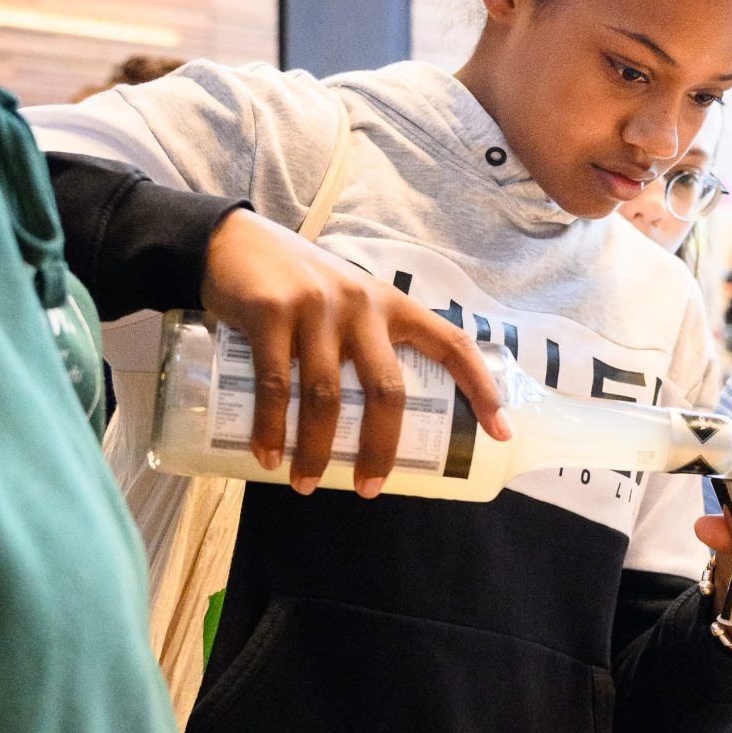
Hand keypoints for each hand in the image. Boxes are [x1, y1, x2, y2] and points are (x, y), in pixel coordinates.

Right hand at [200, 212, 509, 494]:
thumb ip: (365, 343)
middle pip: (387, 390)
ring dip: (316, 450)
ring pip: (327, 396)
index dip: (481, 388)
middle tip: (370, 489)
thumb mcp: (347, 301)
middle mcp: (363, 304)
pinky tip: (268, 456)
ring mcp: (317, 307)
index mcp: (393, 305)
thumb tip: (375, 422)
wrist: (231, 243)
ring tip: (305, 483)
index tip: (500, 433)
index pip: (452, 345)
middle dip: (381, 448)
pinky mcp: (271, 312)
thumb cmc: (297, 286)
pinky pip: (275, 384)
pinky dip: (270, 429)